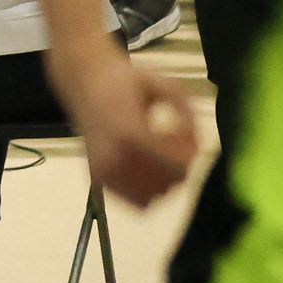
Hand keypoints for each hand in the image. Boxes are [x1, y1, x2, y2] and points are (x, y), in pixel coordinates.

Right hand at [57, 49, 202, 206]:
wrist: (83, 82)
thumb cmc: (126, 81)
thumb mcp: (163, 83)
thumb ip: (187, 112)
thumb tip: (199, 145)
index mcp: (129, 131)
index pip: (178, 166)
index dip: (191, 153)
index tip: (185, 132)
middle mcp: (113, 156)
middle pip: (170, 183)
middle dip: (180, 164)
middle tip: (172, 138)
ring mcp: (103, 170)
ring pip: (155, 196)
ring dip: (165, 177)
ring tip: (157, 152)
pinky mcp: (98, 179)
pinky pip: (137, 201)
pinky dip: (148, 188)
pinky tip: (144, 164)